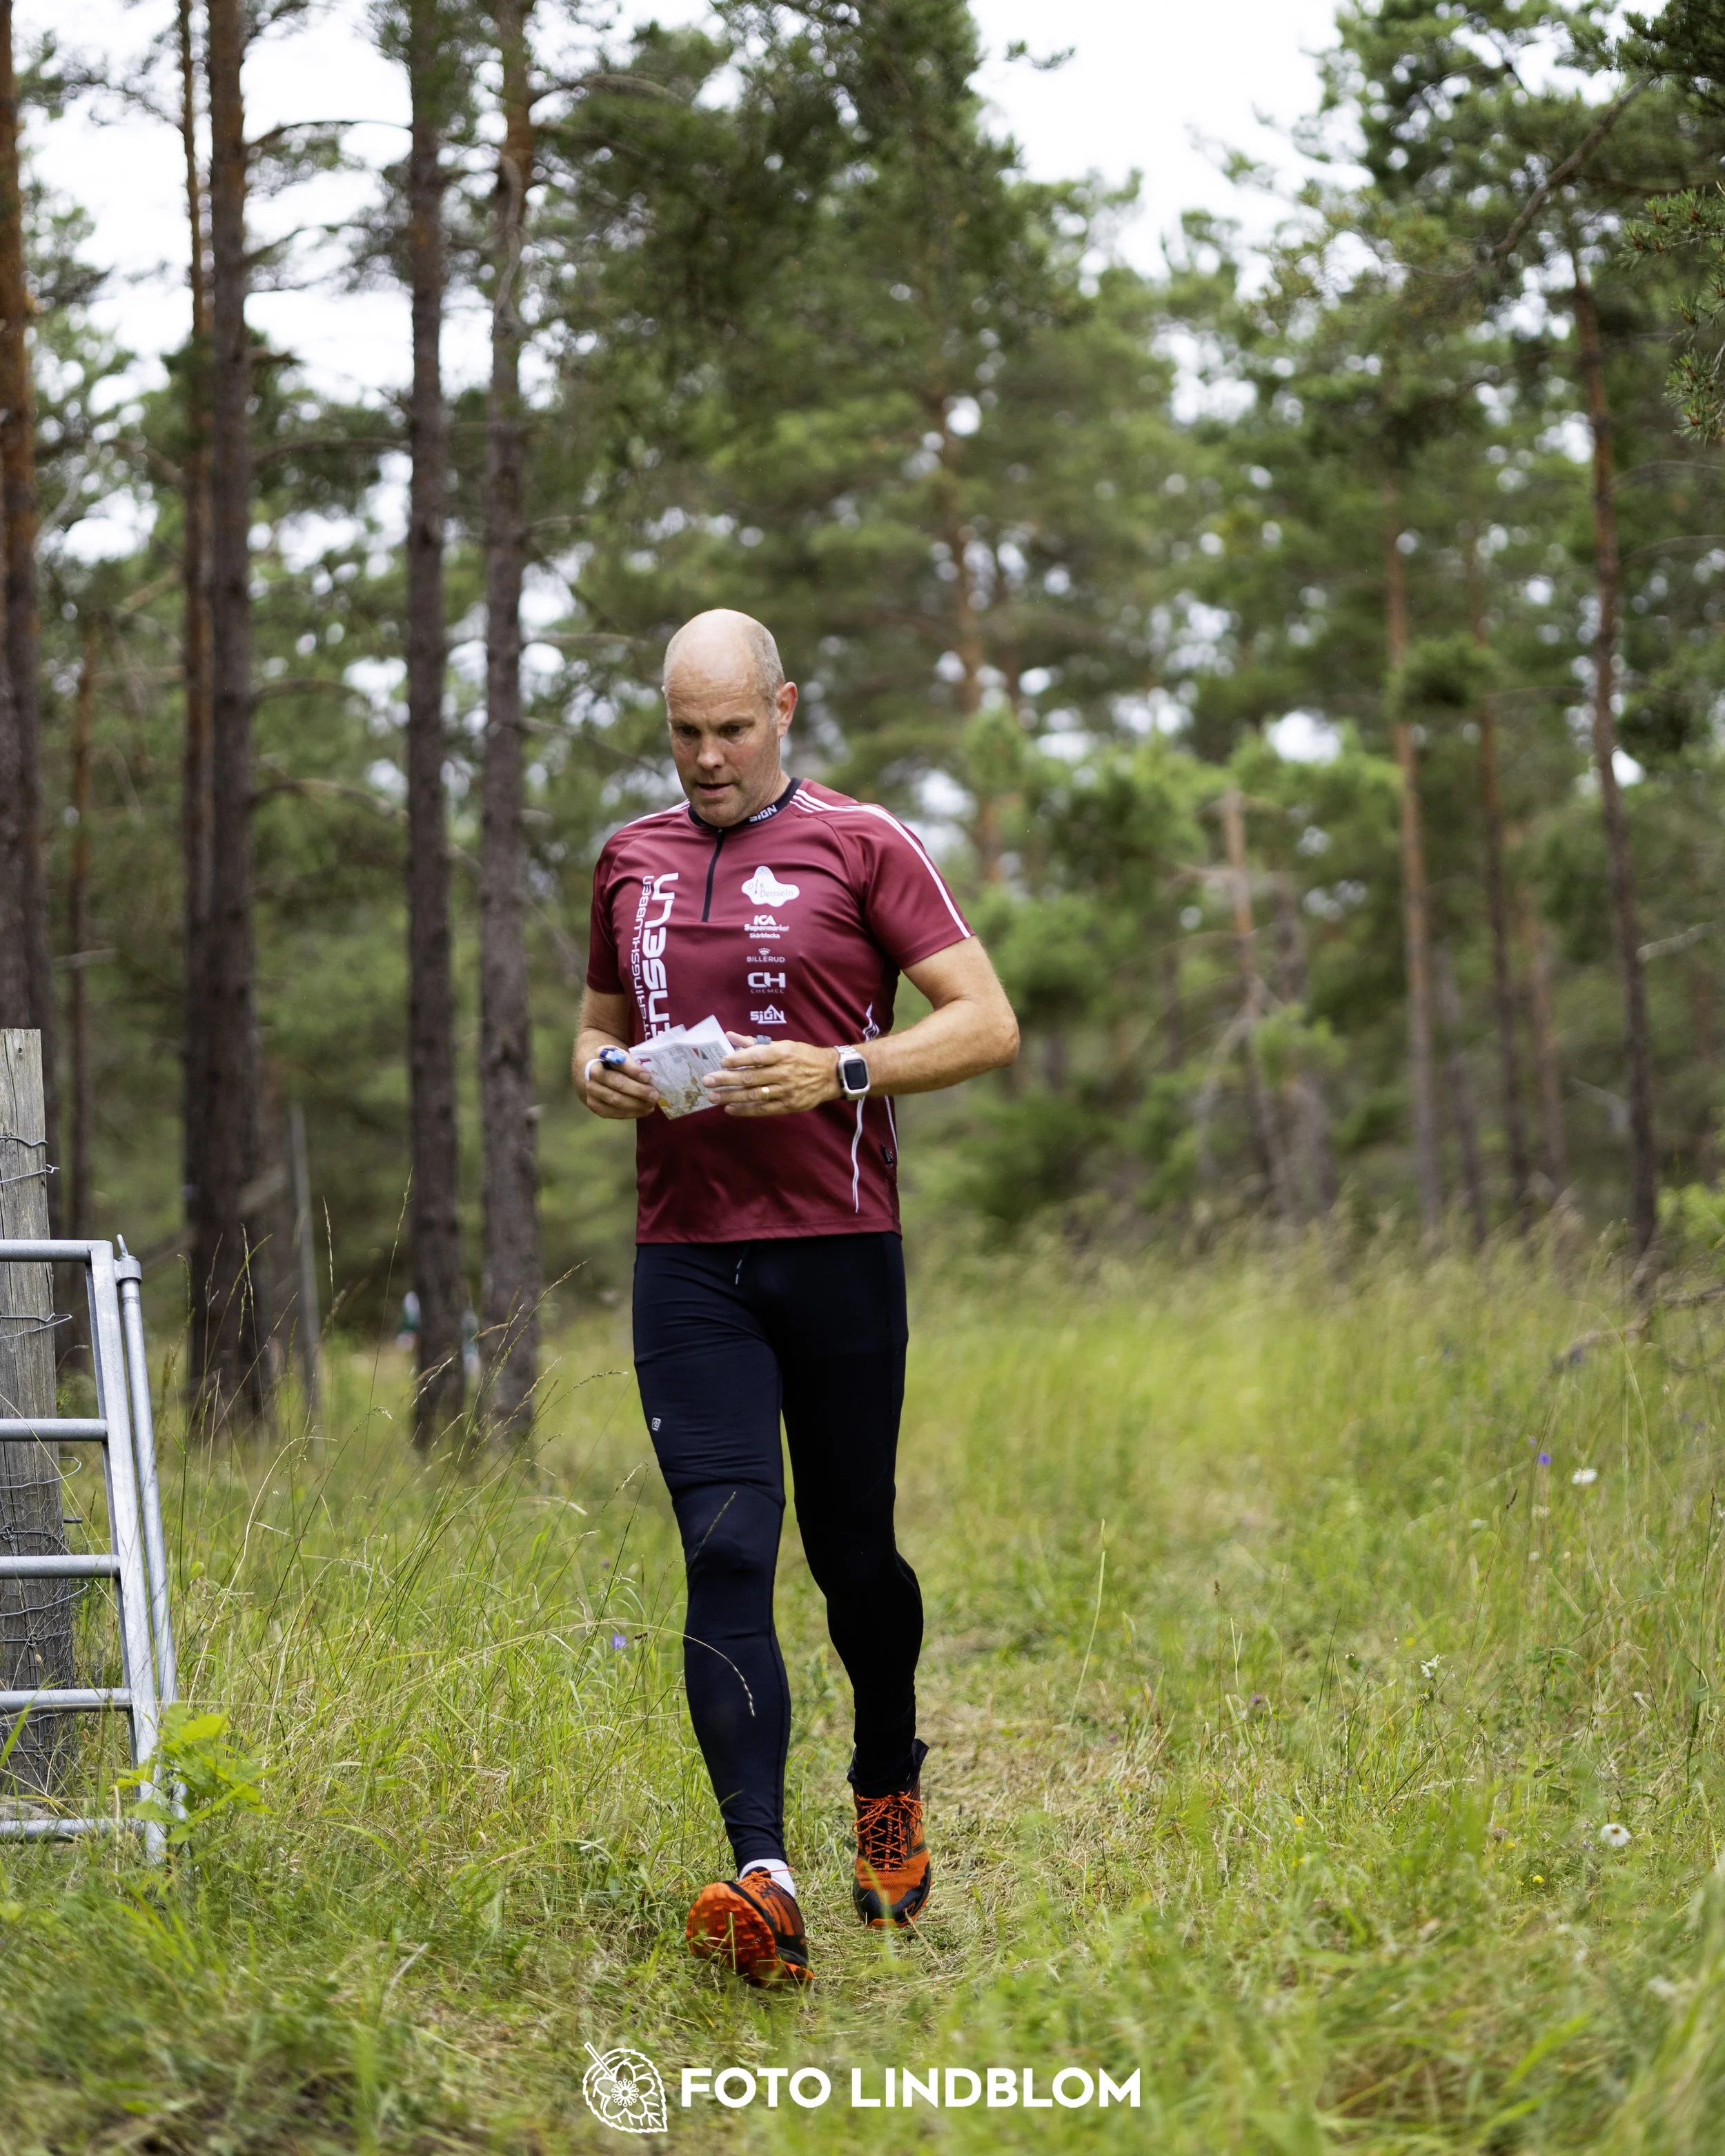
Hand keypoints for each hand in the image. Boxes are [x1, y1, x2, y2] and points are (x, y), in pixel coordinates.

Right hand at [575, 1043, 657, 1119]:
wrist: (599, 1073)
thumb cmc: (618, 1064)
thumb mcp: (626, 1057)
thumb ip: (635, 1064)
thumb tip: (650, 1080)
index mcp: (602, 1053)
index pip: (617, 1060)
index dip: (632, 1069)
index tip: (647, 1076)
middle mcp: (592, 1071)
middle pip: (616, 1082)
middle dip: (638, 1090)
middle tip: (655, 1095)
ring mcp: (591, 1090)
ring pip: (615, 1099)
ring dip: (636, 1104)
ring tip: (651, 1104)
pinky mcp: (594, 1105)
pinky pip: (613, 1112)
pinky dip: (631, 1113)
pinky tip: (644, 1110)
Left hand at [704, 1038, 842, 1116]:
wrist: (830, 1075)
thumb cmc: (803, 1056)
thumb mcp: (784, 1045)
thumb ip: (756, 1043)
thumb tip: (731, 1036)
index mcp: (783, 1053)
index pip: (757, 1056)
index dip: (738, 1060)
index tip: (721, 1062)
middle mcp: (784, 1072)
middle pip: (751, 1077)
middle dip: (726, 1080)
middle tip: (707, 1081)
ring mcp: (786, 1091)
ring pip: (754, 1095)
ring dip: (731, 1097)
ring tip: (713, 1097)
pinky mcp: (788, 1106)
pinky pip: (763, 1110)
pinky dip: (745, 1110)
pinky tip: (730, 1109)